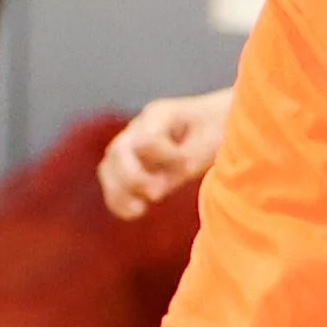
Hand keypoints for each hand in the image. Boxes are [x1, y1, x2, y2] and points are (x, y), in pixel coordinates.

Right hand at [100, 91, 230, 219]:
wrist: (218, 122)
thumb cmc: (218, 129)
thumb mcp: (210, 141)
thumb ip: (184, 162)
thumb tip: (156, 188)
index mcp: (159, 114)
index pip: (147, 139)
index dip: (165, 157)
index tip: (188, 167)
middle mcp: (138, 128)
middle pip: (118, 152)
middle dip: (134, 177)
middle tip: (156, 194)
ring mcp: (130, 145)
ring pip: (108, 168)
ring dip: (119, 192)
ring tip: (139, 209)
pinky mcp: (131, 165)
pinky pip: (112, 183)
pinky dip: (118, 199)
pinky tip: (137, 211)